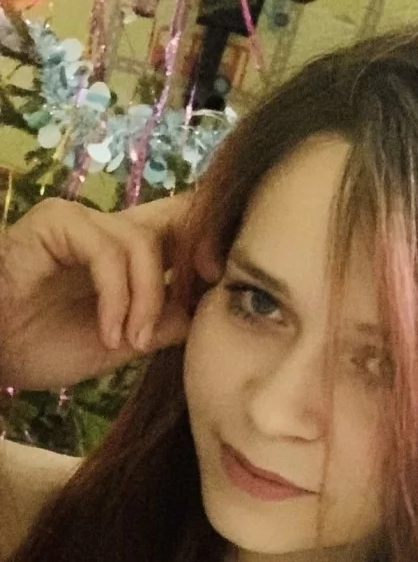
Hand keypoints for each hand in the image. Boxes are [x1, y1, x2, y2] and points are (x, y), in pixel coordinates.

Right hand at [0, 193, 219, 390]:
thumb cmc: (46, 348)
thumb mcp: (124, 342)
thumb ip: (165, 323)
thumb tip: (210, 308)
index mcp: (131, 255)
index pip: (186, 229)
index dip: (215, 245)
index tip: (228, 281)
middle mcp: (111, 229)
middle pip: (177, 213)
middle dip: (201, 246)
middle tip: (213, 282)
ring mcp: (82, 222)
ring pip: (143, 243)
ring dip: (147, 300)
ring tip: (131, 341)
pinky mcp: (55, 223)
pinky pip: (105, 250)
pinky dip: (115, 295)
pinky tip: (109, 332)